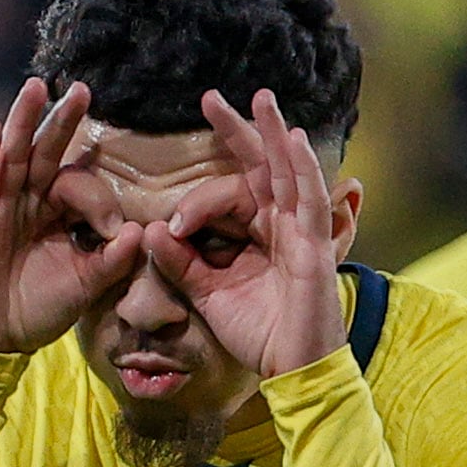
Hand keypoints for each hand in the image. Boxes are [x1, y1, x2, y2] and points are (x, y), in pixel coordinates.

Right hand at [0, 77, 143, 354]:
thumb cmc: (40, 309)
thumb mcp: (86, 285)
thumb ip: (113, 260)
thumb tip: (140, 232)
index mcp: (56, 211)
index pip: (78, 184)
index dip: (97, 202)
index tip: (110, 230)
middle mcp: (28, 200)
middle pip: (46, 152)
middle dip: (63, 120)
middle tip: (82, 89)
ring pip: (13, 156)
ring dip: (24, 121)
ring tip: (35, 87)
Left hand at [153, 88, 349, 376]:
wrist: (290, 369)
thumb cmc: (257, 333)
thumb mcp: (208, 293)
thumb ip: (181, 263)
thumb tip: (151, 230)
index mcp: (257, 233)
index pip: (229, 193)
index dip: (197, 199)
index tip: (171, 224)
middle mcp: (281, 224)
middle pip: (260, 167)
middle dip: (239, 130)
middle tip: (211, 97)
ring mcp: (301, 232)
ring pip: (288, 172)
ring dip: (274, 134)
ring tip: (262, 99)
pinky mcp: (315, 246)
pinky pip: (310, 199)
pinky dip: (302, 168)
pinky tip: (291, 140)